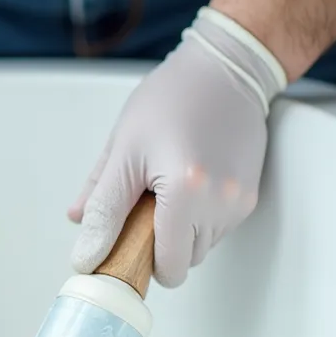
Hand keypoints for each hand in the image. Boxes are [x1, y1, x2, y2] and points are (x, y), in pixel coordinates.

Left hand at [68, 7, 287, 287]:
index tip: (125, 245)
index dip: (142, 261)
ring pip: (202, 247)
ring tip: (167, 187)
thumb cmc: (170, 100)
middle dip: (160, 244)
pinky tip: (190, 182)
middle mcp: (220, 202)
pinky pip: (217, 228)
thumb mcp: (123, 150)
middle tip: (143, 205)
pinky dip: (199, 217)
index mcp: (185, 192)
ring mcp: (239, 201)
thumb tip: (86, 251)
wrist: (224, 70)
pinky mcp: (250, 195)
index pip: (168, 267)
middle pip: (185, 262)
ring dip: (180, 231)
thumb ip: (102, 206)